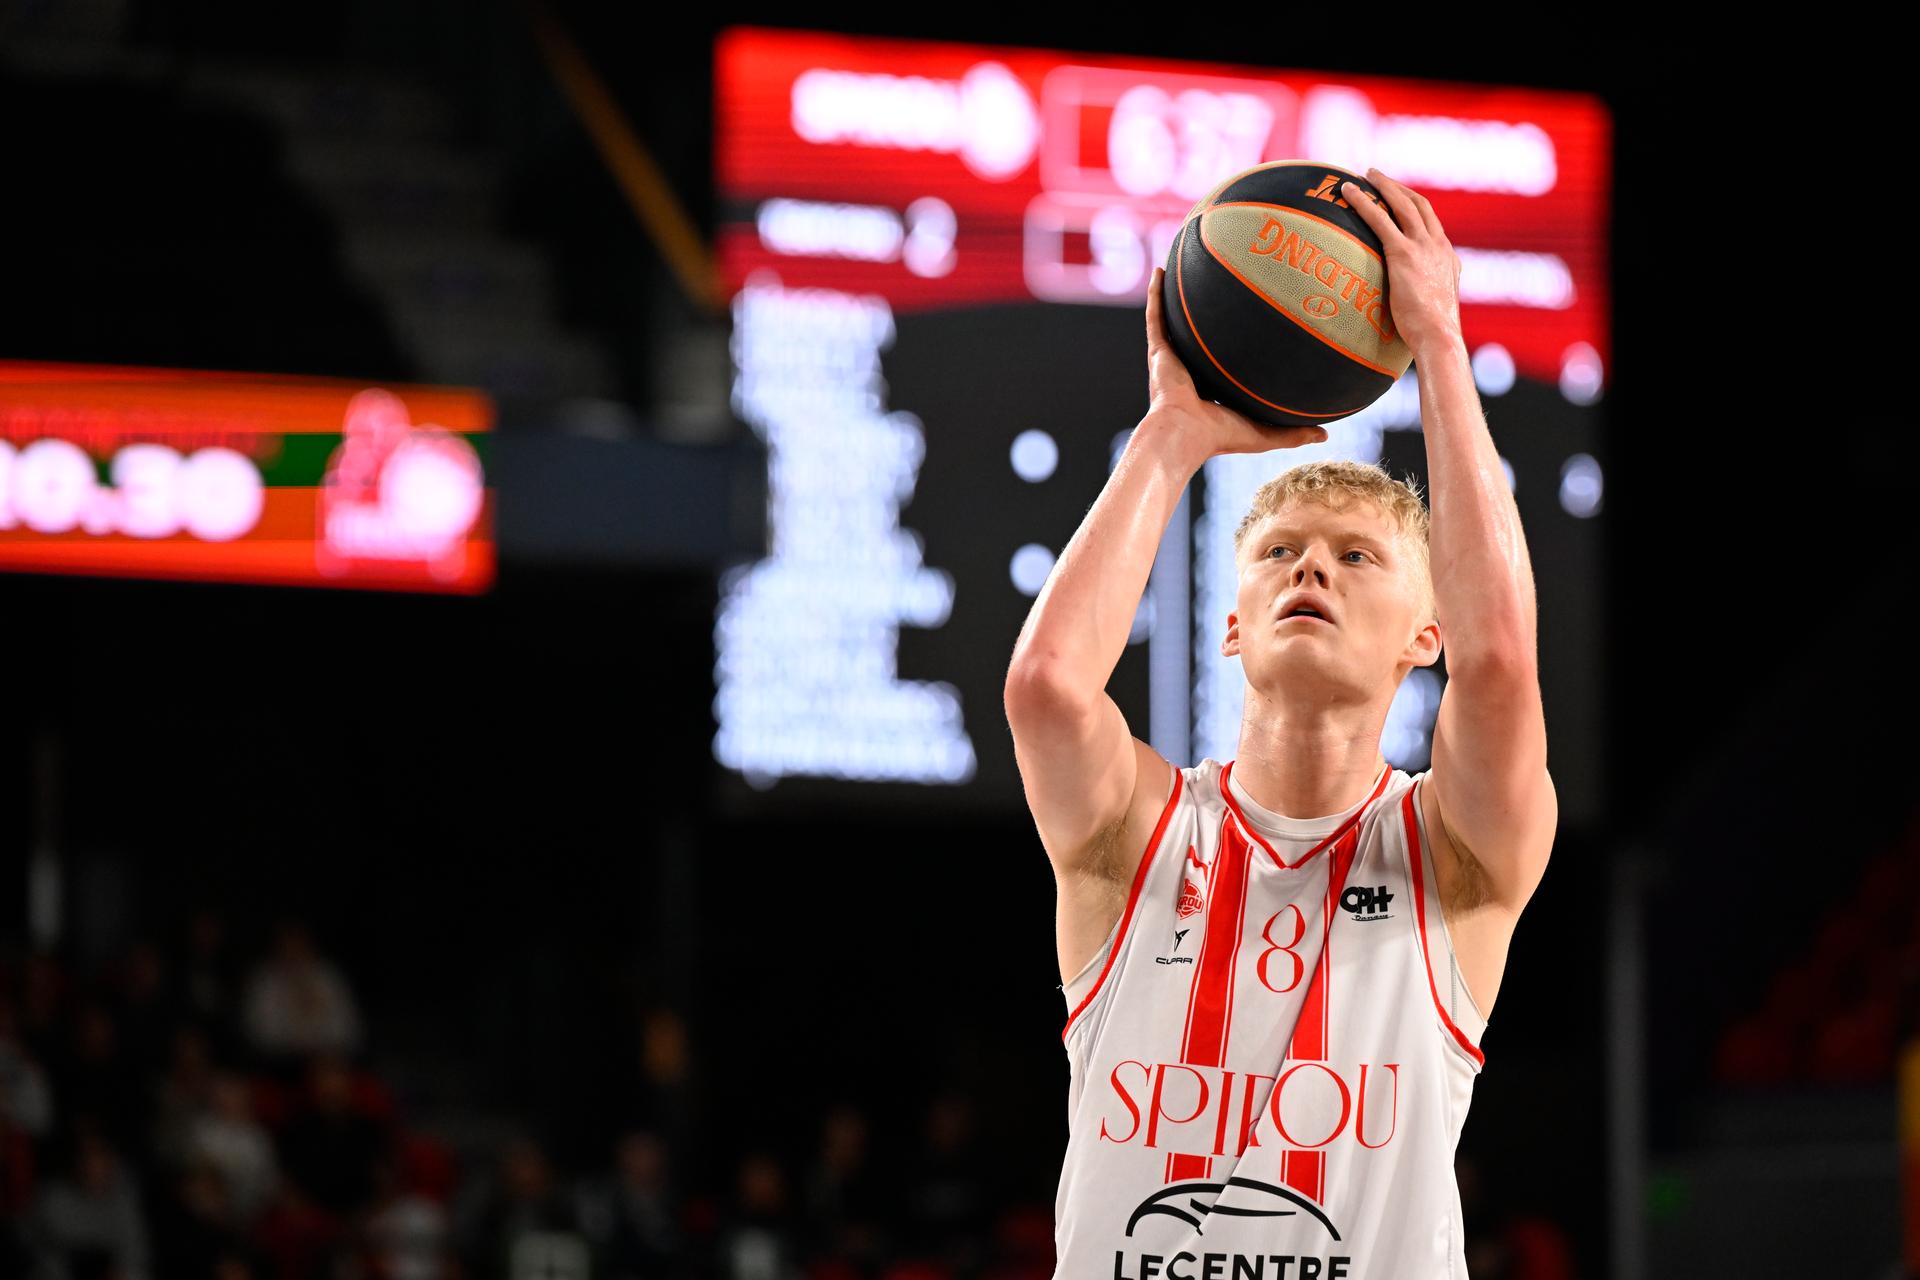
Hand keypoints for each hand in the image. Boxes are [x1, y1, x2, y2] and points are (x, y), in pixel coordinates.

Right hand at [1145, 266, 1328, 458]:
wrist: (1185, 434)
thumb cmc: (1220, 437)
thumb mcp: (1265, 433)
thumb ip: (1293, 433)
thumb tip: (1326, 436)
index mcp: (1206, 389)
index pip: (1218, 365)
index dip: (1228, 349)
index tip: (1245, 330)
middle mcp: (1186, 372)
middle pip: (1194, 337)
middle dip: (1199, 318)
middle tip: (1214, 291)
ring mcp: (1169, 359)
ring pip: (1171, 321)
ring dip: (1172, 298)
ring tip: (1179, 272)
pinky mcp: (1158, 352)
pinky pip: (1156, 316)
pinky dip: (1155, 293)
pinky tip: (1160, 270)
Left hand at [1341, 168, 1462, 358]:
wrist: (1439, 336)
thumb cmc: (1432, 335)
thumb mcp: (1433, 310)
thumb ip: (1423, 299)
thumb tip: (1408, 309)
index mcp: (1447, 258)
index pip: (1431, 224)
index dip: (1414, 207)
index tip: (1399, 199)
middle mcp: (1438, 245)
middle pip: (1418, 205)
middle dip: (1397, 188)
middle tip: (1377, 177)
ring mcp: (1423, 246)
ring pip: (1402, 203)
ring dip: (1382, 185)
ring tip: (1363, 175)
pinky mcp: (1404, 253)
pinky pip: (1379, 218)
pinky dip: (1363, 201)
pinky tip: (1347, 192)